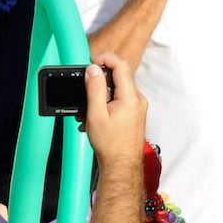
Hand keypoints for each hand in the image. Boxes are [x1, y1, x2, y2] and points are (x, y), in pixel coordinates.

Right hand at [83, 53, 147, 169]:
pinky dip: (106, 104)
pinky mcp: (134, 114)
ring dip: (100, 95)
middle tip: (84, 90)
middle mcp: (137, 99)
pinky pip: (119, 100)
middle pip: (119, 77)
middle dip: (99, 81)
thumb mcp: (96, 114)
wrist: (121, 164)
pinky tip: (94, 118)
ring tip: (87, 111)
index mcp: (130, 96)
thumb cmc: (110, 144)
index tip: (91, 61)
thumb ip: (95, 89)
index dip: (105, 58)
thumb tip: (93, 69)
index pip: (121, 65)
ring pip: (117, 90)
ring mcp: (137, 107)